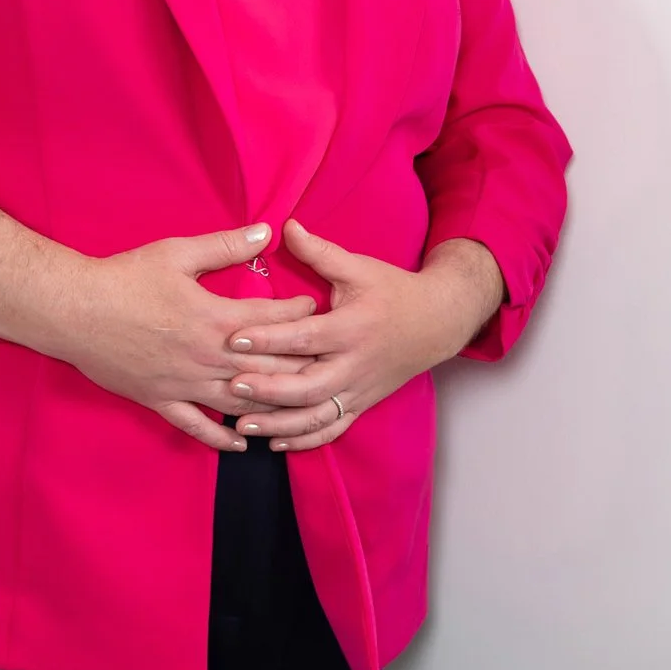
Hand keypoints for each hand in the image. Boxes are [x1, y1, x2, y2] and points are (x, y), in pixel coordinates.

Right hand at [59, 221, 318, 450]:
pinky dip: (221, 438)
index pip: (272, 320)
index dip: (300, 313)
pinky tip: (243, 442)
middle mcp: (206, 359)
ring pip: (240, 403)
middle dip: (299, 365)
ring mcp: (184, 385)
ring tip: (298, 407)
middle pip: (267, 369)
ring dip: (272, 406)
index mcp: (214, 319)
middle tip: (324, 362)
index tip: (317, 308)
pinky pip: (196, 426)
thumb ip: (225, 245)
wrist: (72, 311)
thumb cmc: (123, 278)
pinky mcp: (161, 401)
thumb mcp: (177, 253)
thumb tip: (266, 231)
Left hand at [219, 222, 505, 448]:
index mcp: (352, 327)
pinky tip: (275, 443)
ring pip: (317, 415)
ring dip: (280, 424)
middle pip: (308, 385)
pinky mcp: (361, 404)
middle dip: (269, 389)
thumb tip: (286, 226)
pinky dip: (305, 440)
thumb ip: (320, 252)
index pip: (305, 337)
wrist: (438, 322)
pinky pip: (332, 429)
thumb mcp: (359, 267)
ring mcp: (358, 389)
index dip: (268, 339)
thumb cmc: (393, 291)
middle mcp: (355, 364)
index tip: (233, 337)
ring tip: (243, 424)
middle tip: (232, 385)